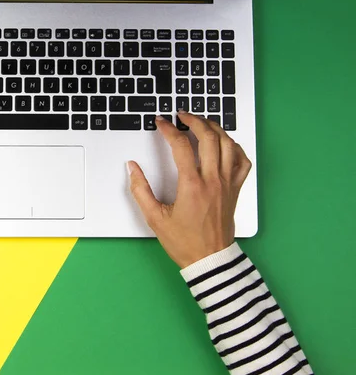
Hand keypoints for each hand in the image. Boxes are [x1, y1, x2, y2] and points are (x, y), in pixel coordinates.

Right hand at [128, 112, 251, 268]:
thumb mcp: (154, 218)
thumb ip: (140, 190)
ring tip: (202, 122)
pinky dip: (235, 147)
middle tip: (182, 114)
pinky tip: (225, 144)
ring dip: (215, 128)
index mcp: (191, 185)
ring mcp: (227, 183)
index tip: (161, 122)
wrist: (209, 259)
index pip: (181, 145)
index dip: (169, 129)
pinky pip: (242, 161)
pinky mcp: (235, 189)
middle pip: (209, 137)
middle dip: (195, 119)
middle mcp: (212, 180)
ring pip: (228, 144)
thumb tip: (132, 167)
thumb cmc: (183, 241)